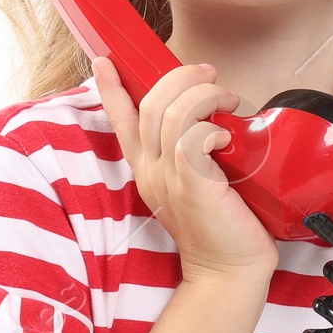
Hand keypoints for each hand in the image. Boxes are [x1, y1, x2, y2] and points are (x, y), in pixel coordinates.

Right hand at [90, 56, 278, 284]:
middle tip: (211, 77)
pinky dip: (212, 126)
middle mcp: (151, 170)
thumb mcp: (197, 181)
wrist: (227, 271)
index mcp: (148, 168)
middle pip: (151, 102)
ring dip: (204, 94)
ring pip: (173, 112)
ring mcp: (167, 177)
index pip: (122, 120)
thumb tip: (213, 114)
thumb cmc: (222, 226)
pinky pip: (192, 137)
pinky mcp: (191, 184)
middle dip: (182, 76)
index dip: (112, 88)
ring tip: (228, 100)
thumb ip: (194, 150)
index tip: (104, 61)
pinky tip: (228, 137)